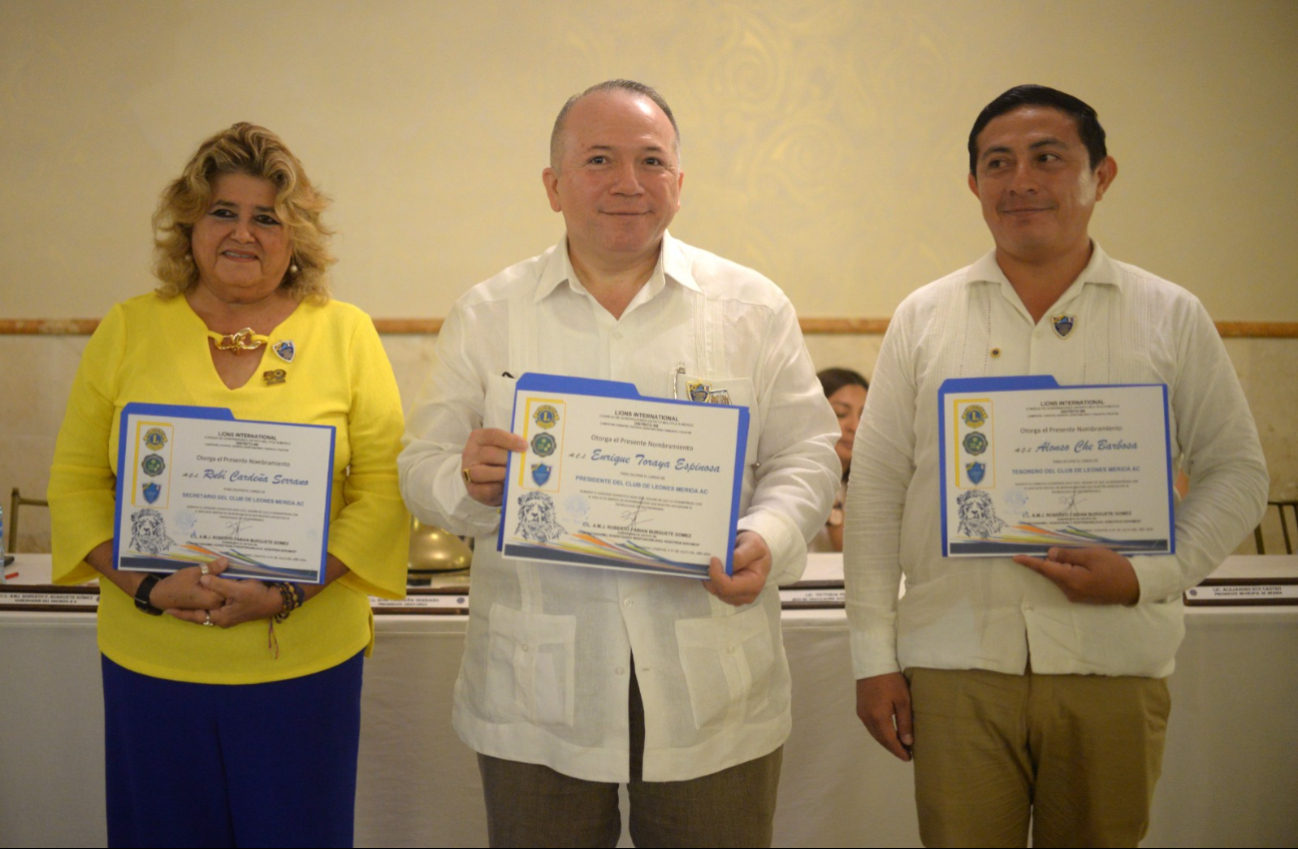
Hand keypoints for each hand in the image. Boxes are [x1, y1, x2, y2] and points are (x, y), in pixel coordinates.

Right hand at [141, 566, 226, 611]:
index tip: (237, 564)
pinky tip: (218, 574)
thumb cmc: (177, 584)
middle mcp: (214, 604)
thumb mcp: (194, 573)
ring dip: (223, 580)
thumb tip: (226, 561)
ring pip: (222, 590)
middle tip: (233, 563)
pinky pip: (216, 592)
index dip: (234, 574)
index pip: (230, 586)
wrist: (161, 595)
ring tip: (226, 566)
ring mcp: (210, 604)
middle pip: (228, 589)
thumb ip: (211, 568)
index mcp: (213, 598)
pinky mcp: (206, 602)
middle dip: (229, 577)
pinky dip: (217, 585)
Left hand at [165, 558, 282, 627]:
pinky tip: (201, 598)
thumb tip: (202, 579)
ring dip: (195, 608)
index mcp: (220, 617)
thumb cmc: (256, 597)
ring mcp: (227, 615)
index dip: (181, 613)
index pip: (195, 616)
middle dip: (185, 612)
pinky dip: (205, 604)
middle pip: (199, 616)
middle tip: (170, 607)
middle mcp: (221, 619)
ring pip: (206, 612)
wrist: (274, 601)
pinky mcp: (232, 609)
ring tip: (182, 603)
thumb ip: (218, 585)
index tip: (167, 610)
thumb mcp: (236, 589)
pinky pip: (213, 608)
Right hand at [461, 428, 526, 505]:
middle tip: (521, 464)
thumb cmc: (499, 460)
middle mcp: (470, 454)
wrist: (488, 480)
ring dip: (501, 474)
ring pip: (481, 472)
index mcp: (478, 438)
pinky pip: (484, 489)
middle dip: (507, 459)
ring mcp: (468, 472)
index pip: (492, 435)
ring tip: (515, 475)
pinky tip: (507, 485)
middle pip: (488, 454)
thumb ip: (513, 446)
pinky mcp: (472, 490)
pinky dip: (497, 488)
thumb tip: (532, 449)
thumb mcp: (503, 448)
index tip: (524, 446)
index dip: (509, 440)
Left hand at [704, 531, 770, 605]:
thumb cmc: (756, 548)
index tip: (714, 559)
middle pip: (720, 591)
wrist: (756, 553)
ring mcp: (739, 598)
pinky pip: (715, 591)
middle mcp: (747, 595)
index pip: (728, 587)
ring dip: (711, 578)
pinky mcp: (731, 597)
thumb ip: (741, 555)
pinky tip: (716, 570)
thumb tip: (726, 564)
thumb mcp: (754, 545)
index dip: (716, 574)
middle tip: (711, 560)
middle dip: (712, 576)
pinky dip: (712, 580)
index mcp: (754, 584)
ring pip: (715, 591)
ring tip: (715, 564)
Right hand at [856, 673, 912, 761]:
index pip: (889, 741)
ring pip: (874, 733)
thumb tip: (907, 742)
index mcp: (878, 718)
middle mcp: (867, 718)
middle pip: (880, 739)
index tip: (909, 758)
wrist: (872, 661)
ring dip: (886, 740)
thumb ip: (905, 722)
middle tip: (906, 753)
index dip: (899, 751)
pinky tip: (887, 732)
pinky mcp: (860, 707)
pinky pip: (870, 726)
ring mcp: (861, 713)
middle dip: (893, 748)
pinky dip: (879, 732)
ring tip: (898, 744)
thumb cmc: (891, 680)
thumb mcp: (903, 700)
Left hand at [1013, 546, 1139, 604]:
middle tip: (1068, 549)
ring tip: (1083, 556)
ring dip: (1065, 564)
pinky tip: (1083, 564)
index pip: (1044, 569)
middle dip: (1055, 559)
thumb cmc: (1115, 568)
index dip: (1030, 562)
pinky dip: (1071, 570)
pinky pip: (1069, 580)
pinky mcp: (1082, 596)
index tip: (1015, 557)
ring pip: (1061, 575)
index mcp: (1070, 581)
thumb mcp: (1092, 555)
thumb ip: (1069, 555)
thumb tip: (1050, 555)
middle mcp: (1069, 591)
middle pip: (1053, 572)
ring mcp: (1075, 595)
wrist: (1135, 586)